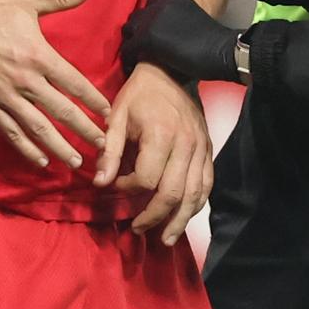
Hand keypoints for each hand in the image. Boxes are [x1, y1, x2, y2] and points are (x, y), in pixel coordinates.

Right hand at [0, 0, 110, 169]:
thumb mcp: (27, 0)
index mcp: (39, 56)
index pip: (74, 83)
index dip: (93, 100)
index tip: (108, 114)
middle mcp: (26, 81)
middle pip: (62, 112)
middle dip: (84, 131)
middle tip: (103, 146)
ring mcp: (6, 97)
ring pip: (38, 128)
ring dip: (59, 147)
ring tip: (76, 162)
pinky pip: (11, 132)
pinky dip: (26, 149)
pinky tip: (40, 162)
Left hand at [93, 64, 213, 244]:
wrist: (170, 70)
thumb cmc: (139, 95)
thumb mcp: (117, 117)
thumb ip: (110, 152)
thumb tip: (99, 183)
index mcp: (161, 135)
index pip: (148, 178)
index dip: (130, 189)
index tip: (116, 185)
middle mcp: (186, 145)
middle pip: (173, 193)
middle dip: (155, 216)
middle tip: (138, 228)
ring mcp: (201, 149)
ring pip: (195, 194)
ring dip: (180, 220)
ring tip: (166, 238)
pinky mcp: (208, 150)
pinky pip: (206, 184)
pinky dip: (196, 204)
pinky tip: (185, 217)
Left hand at [120, 0, 239, 83]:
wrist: (224, 51)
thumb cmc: (215, 46)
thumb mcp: (194, 25)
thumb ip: (179, 25)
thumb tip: (169, 40)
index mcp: (175, 1)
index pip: (150, 8)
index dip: (146, 25)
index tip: (147, 38)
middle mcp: (161, 5)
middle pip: (136, 18)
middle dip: (135, 34)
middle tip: (138, 51)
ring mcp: (153, 19)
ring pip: (129, 31)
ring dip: (131, 45)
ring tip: (134, 59)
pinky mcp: (148, 37)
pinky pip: (128, 48)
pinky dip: (128, 59)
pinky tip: (132, 68)